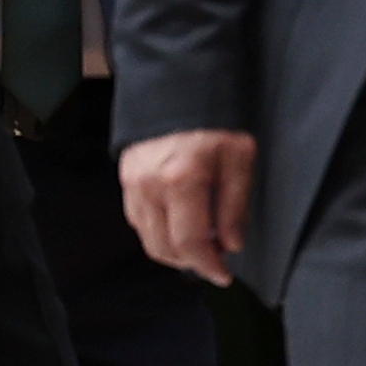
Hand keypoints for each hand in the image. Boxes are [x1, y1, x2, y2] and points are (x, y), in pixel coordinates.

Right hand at [123, 129, 257, 285]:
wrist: (181, 90)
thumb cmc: (217, 121)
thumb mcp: (240, 157)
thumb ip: (234, 204)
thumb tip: (230, 244)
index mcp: (182, 179)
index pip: (190, 241)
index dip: (208, 265)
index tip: (223, 275)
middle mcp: (150, 186)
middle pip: (165, 247)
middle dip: (191, 263)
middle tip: (215, 261)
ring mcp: (132, 184)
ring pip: (148, 239)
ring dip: (174, 252)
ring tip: (202, 246)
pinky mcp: (125, 181)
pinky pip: (139, 222)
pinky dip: (160, 234)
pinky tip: (181, 228)